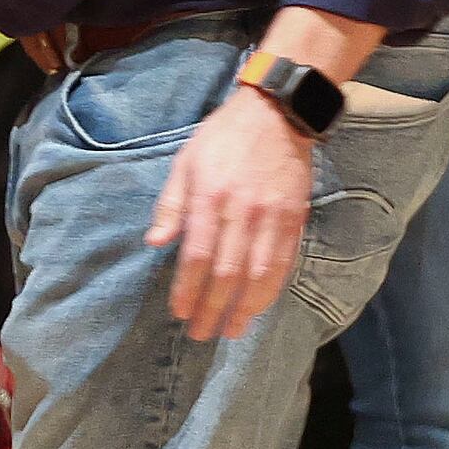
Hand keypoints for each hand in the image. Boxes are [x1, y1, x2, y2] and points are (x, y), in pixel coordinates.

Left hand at [150, 86, 316, 342]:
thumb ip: (171, 204)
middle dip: (212, 309)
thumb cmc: (223, 138)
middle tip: (201, 334)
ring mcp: (272, 217)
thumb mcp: (185, 161)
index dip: (188, 290)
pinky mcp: (294, 219)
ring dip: (244, 308)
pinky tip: (259, 306)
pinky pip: (284, 262)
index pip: (196, 256)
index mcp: (210, 197)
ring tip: (231, 330)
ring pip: (259, 274)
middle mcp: (242, 211)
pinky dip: (271, 289)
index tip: (180, 313)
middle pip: (226, 273)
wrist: (278, 114)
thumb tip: (154, 244)